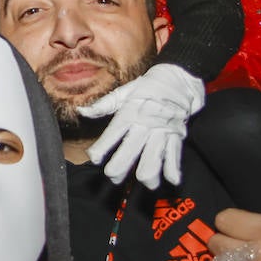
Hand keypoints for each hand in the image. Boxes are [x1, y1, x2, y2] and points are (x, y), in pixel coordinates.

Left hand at [78, 62, 204, 188]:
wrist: (179, 77)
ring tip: (143, 184)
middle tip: (113, 177)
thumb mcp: (124, 92)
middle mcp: (144, 125)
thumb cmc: (148, 86)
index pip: (112, 134)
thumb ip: (102, 105)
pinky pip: (175, 156)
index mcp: (129, 114)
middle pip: (129, 153)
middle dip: (119, 170)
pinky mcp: (177, 135)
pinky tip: (171, 181)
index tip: (94, 158)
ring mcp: (162, 131)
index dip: (102, 148)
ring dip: (147, 176)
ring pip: (152, 160)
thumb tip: (80, 111)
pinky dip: (173, 171)